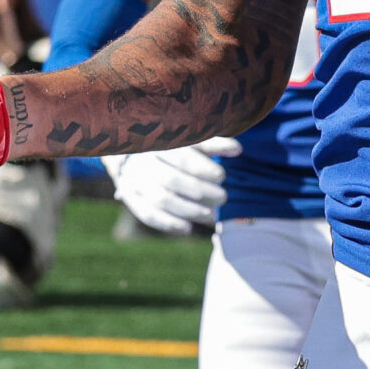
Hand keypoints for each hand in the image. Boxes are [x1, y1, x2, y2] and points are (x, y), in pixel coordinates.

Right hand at [100, 139, 240, 231]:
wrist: (131, 151)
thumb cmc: (172, 145)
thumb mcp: (190, 139)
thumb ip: (213, 143)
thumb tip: (237, 149)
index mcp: (160, 142)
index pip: (182, 156)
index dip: (203, 168)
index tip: (222, 176)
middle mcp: (144, 161)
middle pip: (172, 180)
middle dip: (200, 191)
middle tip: (223, 197)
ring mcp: (135, 180)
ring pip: (161, 199)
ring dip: (187, 210)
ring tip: (209, 215)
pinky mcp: (131, 197)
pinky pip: (148, 214)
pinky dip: (168, 223)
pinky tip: (187, 229)